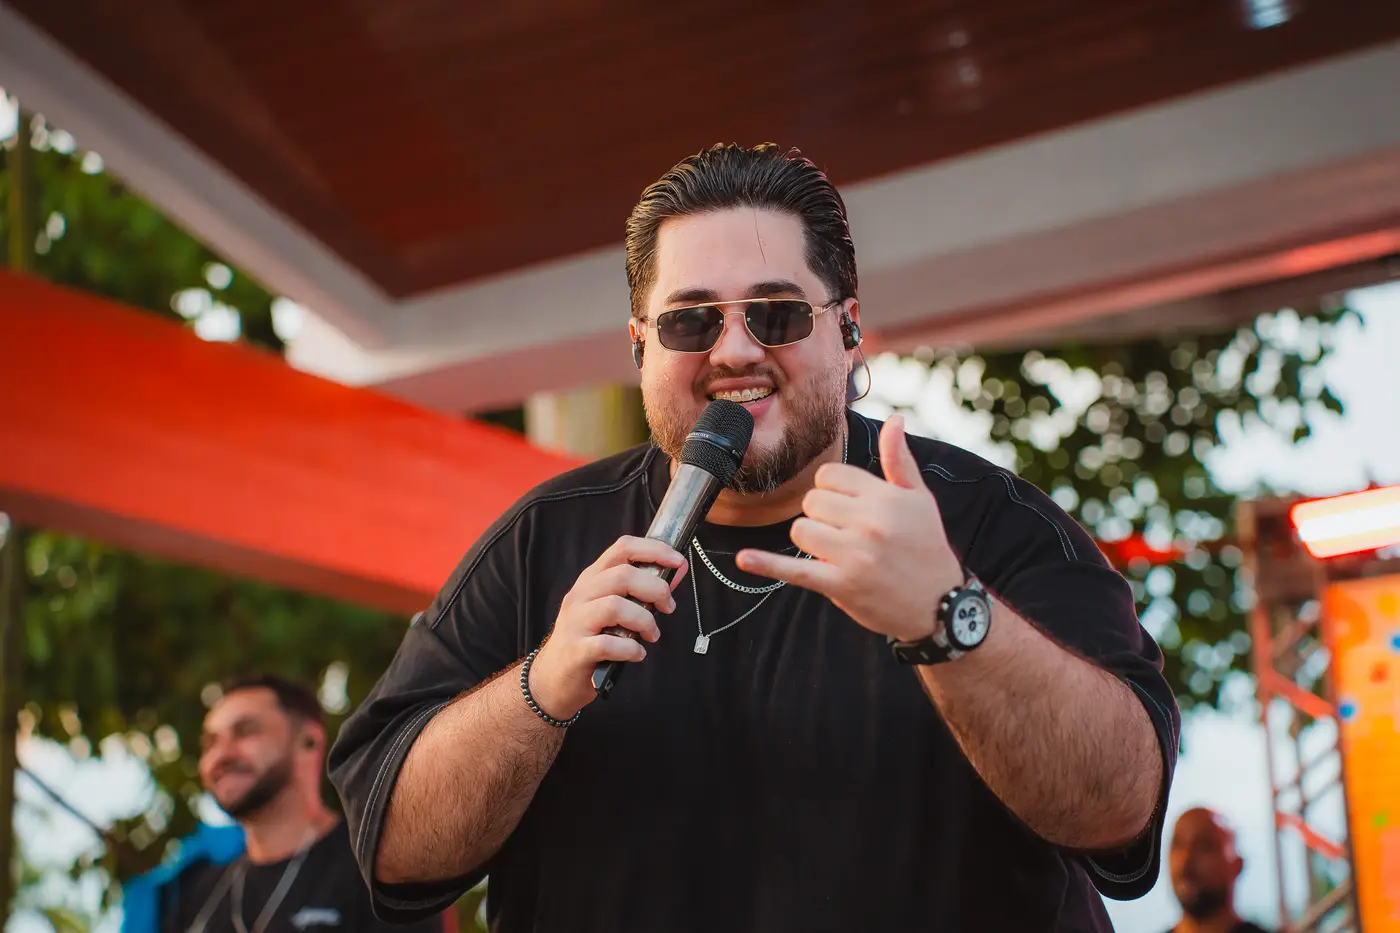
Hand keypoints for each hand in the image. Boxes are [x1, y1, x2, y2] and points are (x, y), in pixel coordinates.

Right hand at [529, 536, 687, 718]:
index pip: (622, 548)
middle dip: (656, 589)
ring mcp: (575, 622)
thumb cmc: (590, 638)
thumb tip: (675, 572)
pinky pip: (608, 644)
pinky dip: (630, 650)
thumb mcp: (612, 608)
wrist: (554, 677)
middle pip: (622, 575)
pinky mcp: (576, 650)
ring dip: (644, 621)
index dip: (654, 550)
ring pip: (615, 606)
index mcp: (592, 579)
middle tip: (668, 607)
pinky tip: (637, 654)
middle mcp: (581, 595)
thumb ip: (641, 590)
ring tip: (652, 635)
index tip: (678, 561)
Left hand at [735, 414, 963, 641]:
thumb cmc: (927, 548)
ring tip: (839, 553)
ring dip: (812, 541)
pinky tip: (745, 560)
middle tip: (847, 534)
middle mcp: (870, 522)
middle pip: (811, 502)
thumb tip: (895, 420)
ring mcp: (854, 554)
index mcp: (885, 497)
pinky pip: (796, 569)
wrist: (939, 605)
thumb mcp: (920, 499)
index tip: (849, 508)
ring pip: (801, 530)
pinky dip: (768, 565)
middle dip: (821, 516)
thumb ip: (899, 460)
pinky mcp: (841, 584)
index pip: (830, 476)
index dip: (833, 491)